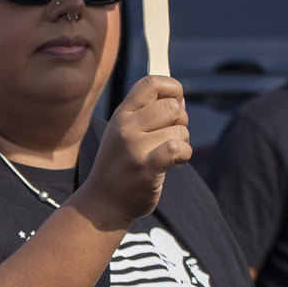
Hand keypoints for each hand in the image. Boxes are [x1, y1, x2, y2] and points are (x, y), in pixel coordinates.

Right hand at [70, 75, 189, 231]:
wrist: (102, 203)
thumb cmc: (120, 166)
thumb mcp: (123, 133)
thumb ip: (147, 113)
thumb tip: (179, 98)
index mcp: (121, 114)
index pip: (151, 83)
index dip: (172, 88)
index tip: (175, 103)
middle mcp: (125, 127)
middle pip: (172, 106)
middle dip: (181, 121)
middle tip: (171, 136)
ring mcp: (134, 148)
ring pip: (179, 131)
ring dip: (182, 143)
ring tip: (168, 155)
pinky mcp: (146, 168)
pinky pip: (177, 148)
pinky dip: (184, 155)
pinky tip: (176, 163)